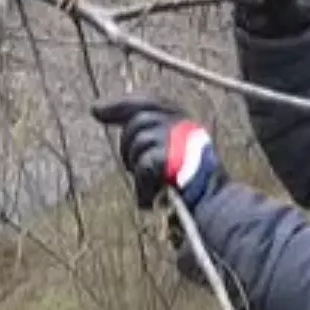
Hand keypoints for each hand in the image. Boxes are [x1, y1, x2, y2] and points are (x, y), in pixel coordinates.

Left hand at [91, 95, 225, 209]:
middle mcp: (185, 124)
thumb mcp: (169, 155)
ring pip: (139, 143)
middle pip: (139, 122)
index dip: (121, 105)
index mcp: (186, 121)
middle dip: (130, 147)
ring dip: (138, 169)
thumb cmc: (191, 189)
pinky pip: (144, 167)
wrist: (215, 208)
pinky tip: (149, 201)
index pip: (149, 101)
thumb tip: (94, 108)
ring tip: (152, 186)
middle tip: (136, 170)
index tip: (95, 111)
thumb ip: (142, 132)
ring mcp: (180, 140)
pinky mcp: (172, 157)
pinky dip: (143, 188)